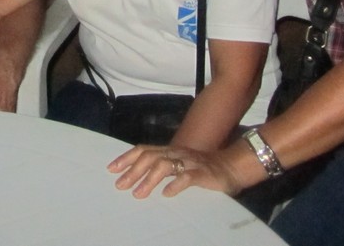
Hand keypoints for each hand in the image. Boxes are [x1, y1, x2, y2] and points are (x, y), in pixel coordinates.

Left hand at [106, 144, 242, 198]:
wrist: (231, 166)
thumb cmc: (202, 168)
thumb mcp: (179, 165)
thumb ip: (162, 168)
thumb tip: (137, 178)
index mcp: (169, 150)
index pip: (144, 150)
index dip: (126, 158)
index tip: (111, 169)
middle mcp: (176, 153)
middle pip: (150, 157)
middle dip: (133, 171)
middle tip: (120, 185)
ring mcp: (189, 162)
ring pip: (165, 165)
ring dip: (149, 179)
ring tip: (138, 194)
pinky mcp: (202, 173)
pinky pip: (187, 177)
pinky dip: (175, 184)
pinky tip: (166, 194)